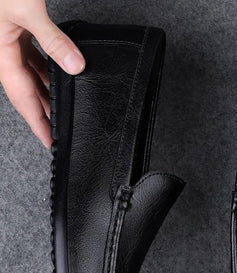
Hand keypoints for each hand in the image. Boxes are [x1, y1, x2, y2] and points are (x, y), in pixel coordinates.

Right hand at [0, 0, 84, 146]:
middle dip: (44, 112)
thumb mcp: (27, 11)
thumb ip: (53, 40)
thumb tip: (75, 65)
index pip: (23, 99)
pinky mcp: (17, 29)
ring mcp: (9, 41)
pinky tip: (59, 75)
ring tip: (62, 108)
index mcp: (1, 57)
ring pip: (31, 76)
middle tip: (60, 131)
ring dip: (48, 92)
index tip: (50, 141)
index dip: (38, 122)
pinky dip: (47, 70)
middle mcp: (3, 53)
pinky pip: (34, 58)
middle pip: (27, 92)